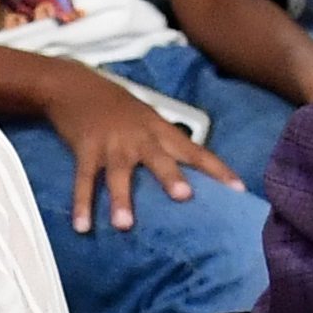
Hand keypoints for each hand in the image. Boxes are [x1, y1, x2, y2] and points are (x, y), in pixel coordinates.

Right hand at [44, 65, 239, 234]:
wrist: (74, 85)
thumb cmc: (116, 106)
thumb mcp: (146, 118)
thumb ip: (164, 144)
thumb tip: (188, 178)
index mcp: (159, 129)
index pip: (194, 151)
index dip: (217, 170)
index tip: (238, 190)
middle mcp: (138, 137)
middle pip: (158, 158)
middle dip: (170, 177)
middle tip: (184, 197)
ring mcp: (111, 144)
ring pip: (118, 173)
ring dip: (120, 199)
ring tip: (124, 225)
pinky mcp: (85, 150)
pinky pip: (84, 180)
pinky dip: (82, 203)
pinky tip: (82, 226)